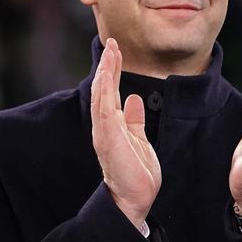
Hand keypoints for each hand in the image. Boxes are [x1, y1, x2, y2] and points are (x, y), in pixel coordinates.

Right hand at [91, 38, 160, 228]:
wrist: (134, 199)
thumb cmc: (137, 174)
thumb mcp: (140, 140)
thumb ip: (134, 120)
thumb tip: (134, 99)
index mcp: (112, 125)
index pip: (110, 92)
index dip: (113, 70)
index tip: (117, 50)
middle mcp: (104, 126)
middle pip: (104, 89)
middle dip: (108, 65)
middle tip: (113, 42)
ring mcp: (104, 132)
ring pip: (101, 96)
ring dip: (105, 73)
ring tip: (110, 53)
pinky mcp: (108, 139)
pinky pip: (104, 110)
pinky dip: (103, 92)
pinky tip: (106, 76)